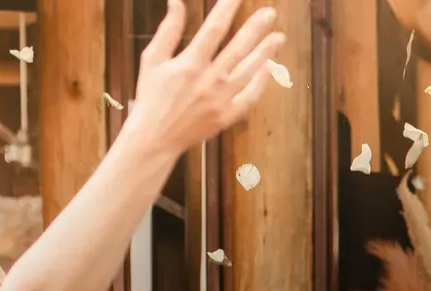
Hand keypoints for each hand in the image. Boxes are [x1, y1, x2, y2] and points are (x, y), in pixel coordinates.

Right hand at [122, 0, 284, 159]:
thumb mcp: (152, 58)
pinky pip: (250, 97)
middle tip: (270, 13)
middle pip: (238, 48)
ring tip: (279, 37)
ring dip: (266, 53)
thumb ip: (168, 30)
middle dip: (255, 28)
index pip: (214, 29)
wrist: (156, 136)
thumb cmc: (151, 95)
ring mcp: (221, 100)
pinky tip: (271, 67)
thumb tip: (176, 2)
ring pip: (249, 71)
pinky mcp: (228, 116)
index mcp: (190, 63)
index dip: (228, 9)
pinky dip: (262, 82)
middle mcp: (209, 80)